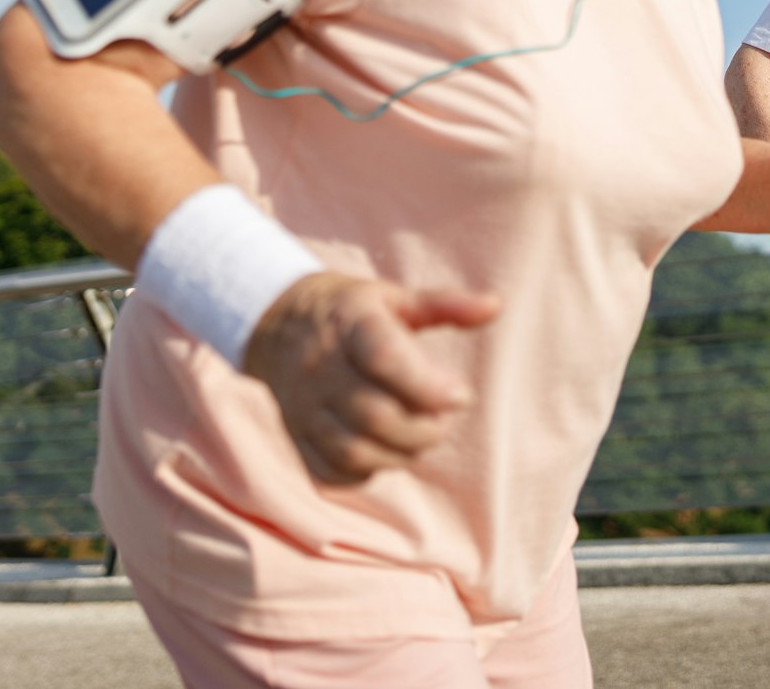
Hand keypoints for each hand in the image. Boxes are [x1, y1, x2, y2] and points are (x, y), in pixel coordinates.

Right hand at [244, 272, 501, 484]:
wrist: (273, 323)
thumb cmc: (350, 312)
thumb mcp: (394, 297)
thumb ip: (446, 305)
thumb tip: (496, 305)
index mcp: (350, 324)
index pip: (384, 358)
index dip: (428, 385)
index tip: (462, 395)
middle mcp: (321, 367)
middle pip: (374, 414)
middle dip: (422, 429)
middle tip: (443, 419)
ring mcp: (304, 407)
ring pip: (354, 449)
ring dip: (399, 454)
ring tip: (420, 436)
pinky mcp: (296, 436)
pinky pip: (332, 471)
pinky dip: (367, 471)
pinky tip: (387, 451)